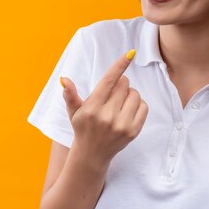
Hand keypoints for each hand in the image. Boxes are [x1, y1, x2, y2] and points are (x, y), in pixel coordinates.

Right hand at [60, 50, 148, 164]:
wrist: (92, 155)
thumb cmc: (83, 128)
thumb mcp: (74, 112)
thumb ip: (70, 95)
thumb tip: (64, 79)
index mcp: (92, 108)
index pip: (109, 81)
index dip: (120, 65)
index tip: (130, 53)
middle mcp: (107, 116)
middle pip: (124, 85)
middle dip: (120, 84)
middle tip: (112, 95)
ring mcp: (121, 125)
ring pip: (135, 94)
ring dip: (129, 95)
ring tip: (119, 104)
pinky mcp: (133, 131)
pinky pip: (144, 107)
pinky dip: (138, 105)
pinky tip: (127, 111)